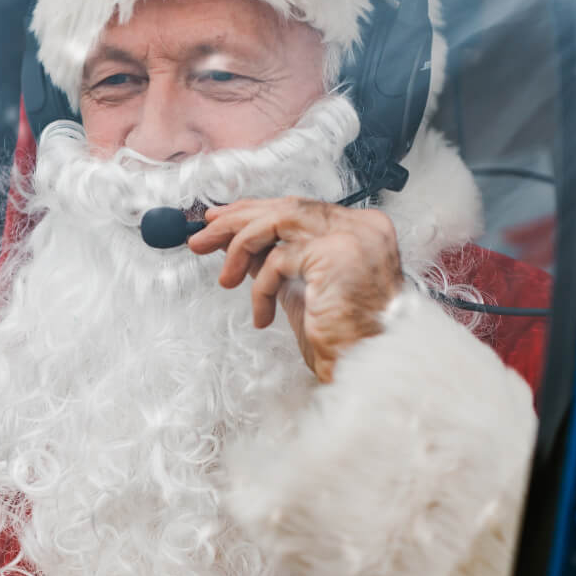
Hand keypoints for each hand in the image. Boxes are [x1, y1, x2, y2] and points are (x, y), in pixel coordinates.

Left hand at [188, 196, 401, 382]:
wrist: (370, 367)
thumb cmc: (346, 338)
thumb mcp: (305, 289)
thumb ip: (280, 260)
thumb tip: (242, 244)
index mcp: (361, 230)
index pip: (300, 208)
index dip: (256, 212)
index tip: (225, 221)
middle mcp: (360, 227)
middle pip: (287, 208)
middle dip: (238, 220)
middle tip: (205, 237)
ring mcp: (350, 236)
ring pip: (278, 220)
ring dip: (239, 244)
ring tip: (224, 275)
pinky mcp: (334, 254)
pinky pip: (278, 260)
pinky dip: (260, 287)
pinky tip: (262, 313)